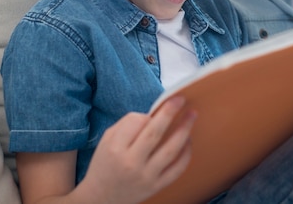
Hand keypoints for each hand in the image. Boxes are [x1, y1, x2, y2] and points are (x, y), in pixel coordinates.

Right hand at [79, 96, 196, 203]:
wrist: (101, 198)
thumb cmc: (105, 164)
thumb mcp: (107, 140)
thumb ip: (127, 125)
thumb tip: (153, 114)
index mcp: (116, 149)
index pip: (136, 122)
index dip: (147, 114)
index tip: (152, 112)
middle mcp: (131, 163)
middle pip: (155, 133)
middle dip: (170, 112)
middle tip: (180, 99)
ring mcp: (146, 176)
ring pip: (171, 150)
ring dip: (184, 129)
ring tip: (192, 115)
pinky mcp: (157, 186)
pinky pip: (177, 169)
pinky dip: (186, 153)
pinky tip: (188, 140)